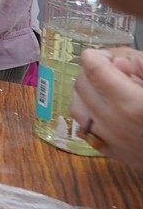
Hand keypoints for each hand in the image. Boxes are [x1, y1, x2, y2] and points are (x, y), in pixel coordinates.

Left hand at [71, 48, 142, 171]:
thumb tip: (121, 63)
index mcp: (132, 103)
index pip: (94, 69)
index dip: (95, 56)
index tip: (106, 55)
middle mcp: (115, 122)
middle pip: (82, 83)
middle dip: (93, 72)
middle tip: (113, 71)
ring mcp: (110, 139)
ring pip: (77, 105)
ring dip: (86, 92)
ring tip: (106, 88)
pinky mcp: (111, 152)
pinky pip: (84, 126)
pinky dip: (88, 113)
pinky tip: (105, 109)